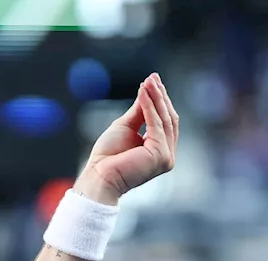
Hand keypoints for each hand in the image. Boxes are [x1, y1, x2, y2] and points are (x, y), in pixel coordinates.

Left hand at [74, 72, 178, 204]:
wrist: (98, 177)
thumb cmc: (107, 157)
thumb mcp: (126, 127)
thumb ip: (140, 112)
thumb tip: (149, 91)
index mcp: (160, 150)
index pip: (164, 121)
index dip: (160, 100)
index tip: (153, 81)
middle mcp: (167, 154)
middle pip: (168, 118)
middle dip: (160, 96)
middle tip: (153, 77)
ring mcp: (166, 156)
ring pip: (165, 120)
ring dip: (156, 98)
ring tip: (149, 82)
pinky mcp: (160, 155)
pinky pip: (156, 125)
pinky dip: (150, 107)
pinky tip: (143, 93)